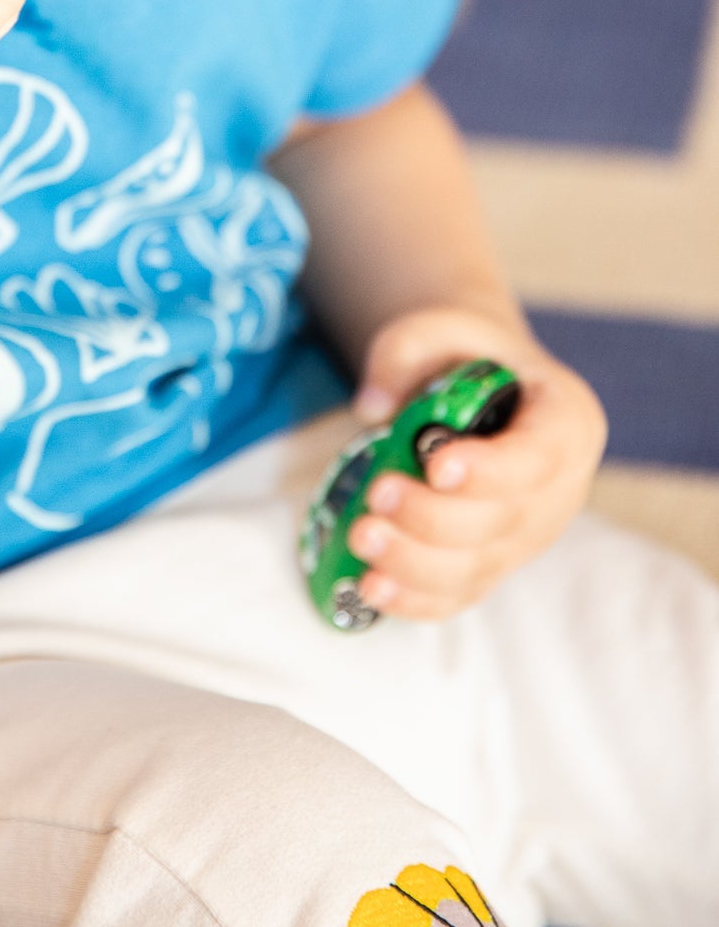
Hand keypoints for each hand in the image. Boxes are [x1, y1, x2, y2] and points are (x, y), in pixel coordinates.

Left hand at [345, 305, 606, 619]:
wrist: (480, 388)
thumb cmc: (465, 356)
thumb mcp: (439, 328)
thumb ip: (404, 352)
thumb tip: (372, 407)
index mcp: (566, 422)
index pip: (541, 457)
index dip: (492, 471)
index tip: (438, 467)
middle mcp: (558, 490)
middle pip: (504, 521)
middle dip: (434, 517)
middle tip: (375, 494)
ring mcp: (527, 536)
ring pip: (479, 567)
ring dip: (416, 563)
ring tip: (361, 537)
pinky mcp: (493, 565)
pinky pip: (459, 596)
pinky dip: (415, 599)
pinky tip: (370, 586)